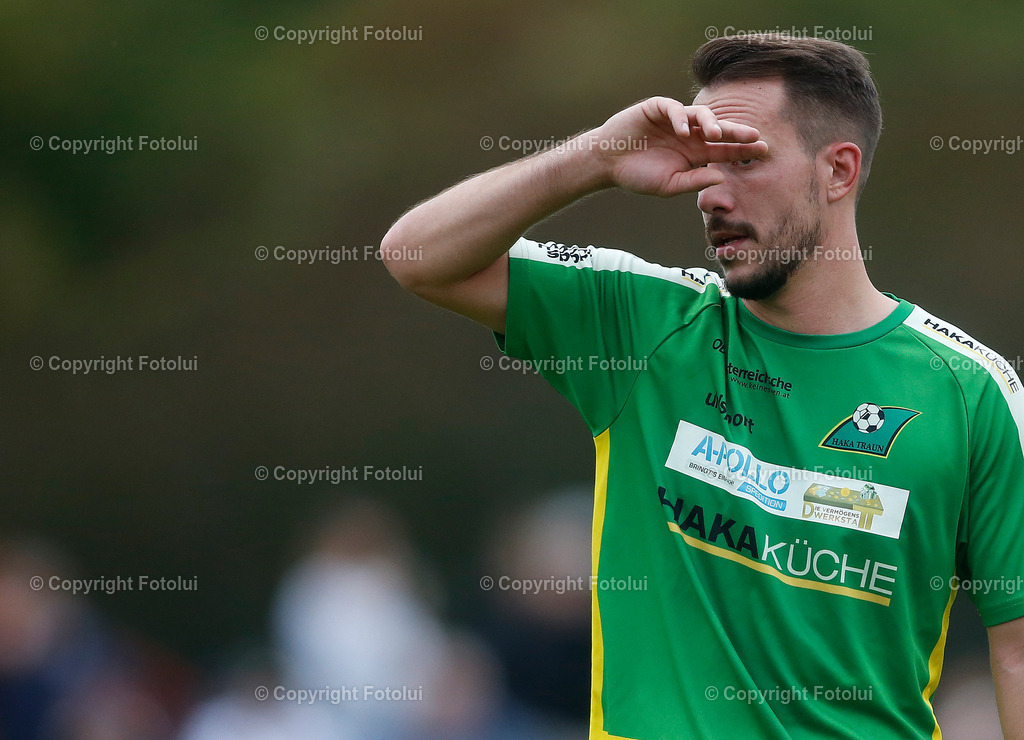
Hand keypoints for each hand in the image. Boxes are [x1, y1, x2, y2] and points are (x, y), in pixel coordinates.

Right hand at [588, 96, 766, 196]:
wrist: (608, 163)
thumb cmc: (638, 176)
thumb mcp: (669, 185)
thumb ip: (694, 181)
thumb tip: (721, 177)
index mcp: (695, 153)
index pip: (724, 149)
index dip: (743, 149)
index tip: (763, 151)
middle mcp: (689, 134)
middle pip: (719, 129)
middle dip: (737, 132)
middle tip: (754, 136)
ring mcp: (674, 120)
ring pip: (700, 115)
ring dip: (711, 123)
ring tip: (716, 134)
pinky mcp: (657, 109)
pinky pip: (674, 108)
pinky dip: (679, 117)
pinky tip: (681, 131)